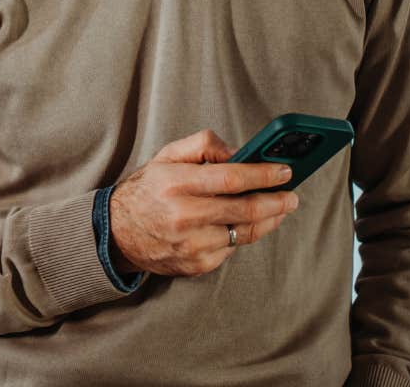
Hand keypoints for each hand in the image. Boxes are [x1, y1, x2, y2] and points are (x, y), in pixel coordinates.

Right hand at [107, 130, 300, 276]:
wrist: (117, 234)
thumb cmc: (147, 191)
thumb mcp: (166, 157)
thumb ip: (203, 145)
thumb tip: (239, 152)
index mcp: (175, 184)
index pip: (231, 178)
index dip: (263, 175)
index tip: (285, 171)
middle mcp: (183, 216)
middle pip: (245, 209)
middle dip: (276, 201)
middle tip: (292, 196)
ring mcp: (191, 244)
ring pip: (244, 232)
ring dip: (268, 220)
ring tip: (278, 209)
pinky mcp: (196, 265)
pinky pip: (231, 248)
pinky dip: (241, 235)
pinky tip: (243, 225)